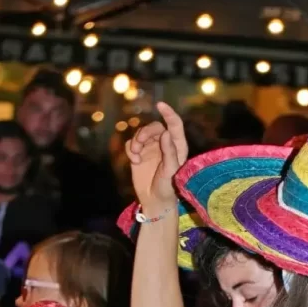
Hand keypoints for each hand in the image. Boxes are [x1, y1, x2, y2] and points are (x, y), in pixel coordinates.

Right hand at [126, 102, 187, 216]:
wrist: (155, 201)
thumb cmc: (168, 188)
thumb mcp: (171, 171)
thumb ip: (169, 152)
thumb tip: (166, 132)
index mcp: (177, 146)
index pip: (174, 124)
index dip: (168, 113)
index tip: (160, 105)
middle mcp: (164, 144)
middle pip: (154, 127)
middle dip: (145, 133)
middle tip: (139, 144)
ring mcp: (150, 149)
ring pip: (140, 134)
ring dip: (136, 142)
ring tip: (135, 156)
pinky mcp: (139, 154)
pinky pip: (131, 143)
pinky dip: (130, 150)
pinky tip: (134, 161)